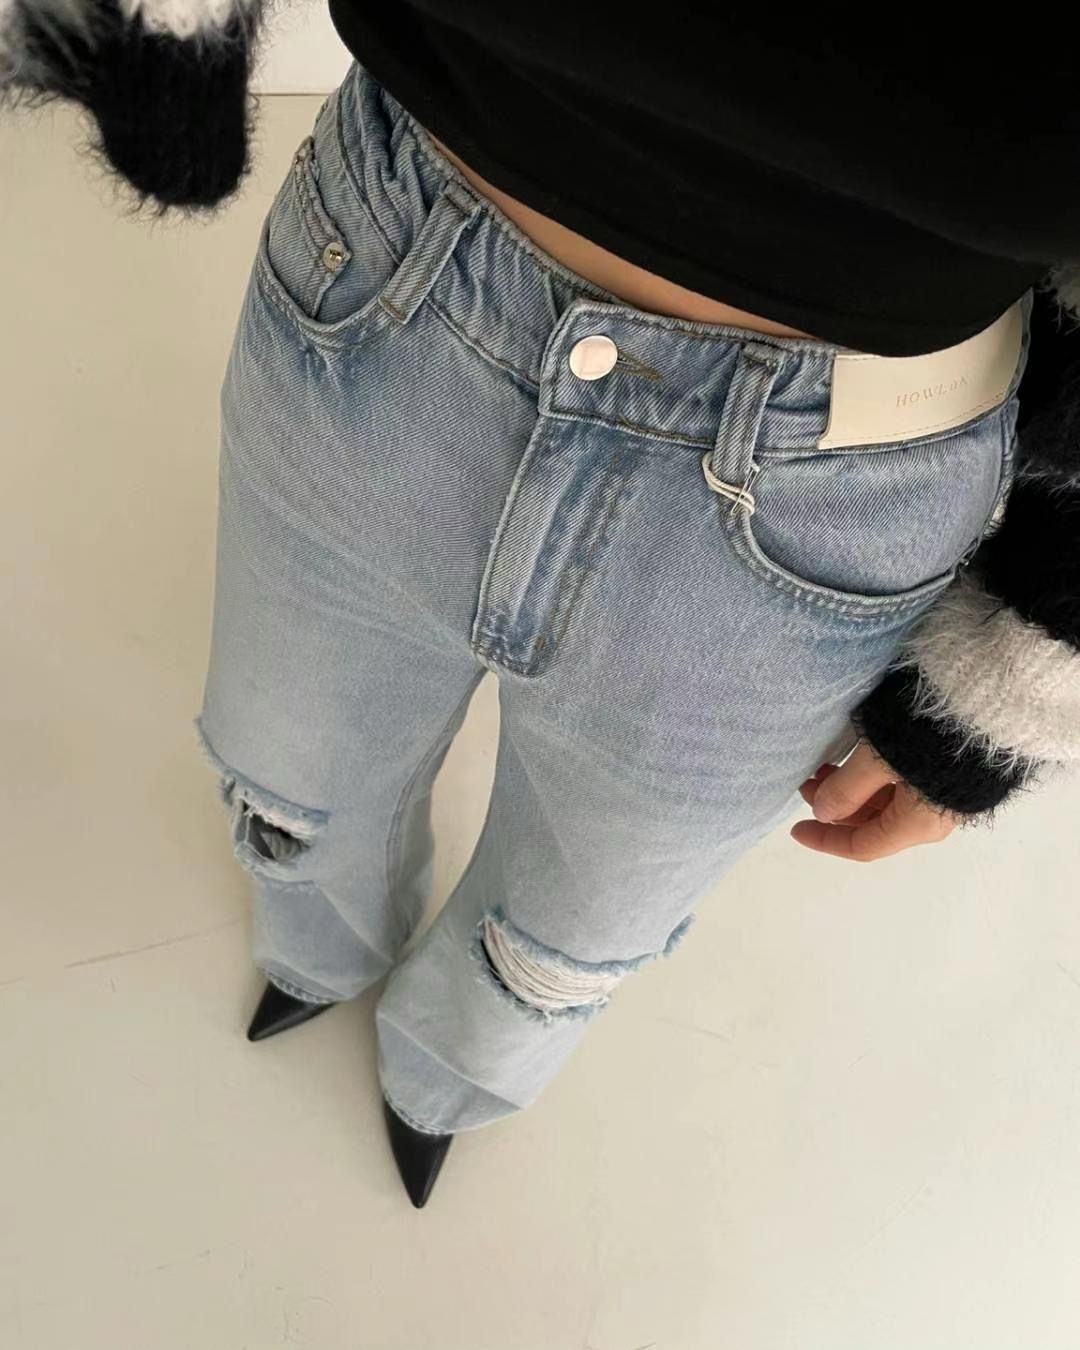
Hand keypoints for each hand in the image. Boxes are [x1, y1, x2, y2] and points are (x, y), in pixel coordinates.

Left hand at [790, 741, 957, 861]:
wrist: (992, 699)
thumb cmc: (931, 734)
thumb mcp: (877, 759)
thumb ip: (847, 788)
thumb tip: (823, 813)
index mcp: (918, 824)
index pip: (863, 846)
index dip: (826, 840)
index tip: (795, 828)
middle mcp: (935, 818)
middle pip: (874, 824)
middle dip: (837, 808)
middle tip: (809, 782)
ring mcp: (946, 795)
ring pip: (888, 804)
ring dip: (854, 791)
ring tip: (826, 767)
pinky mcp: (952, 772)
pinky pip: (904, 788)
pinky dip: (875, 780)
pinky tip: (858, 760)